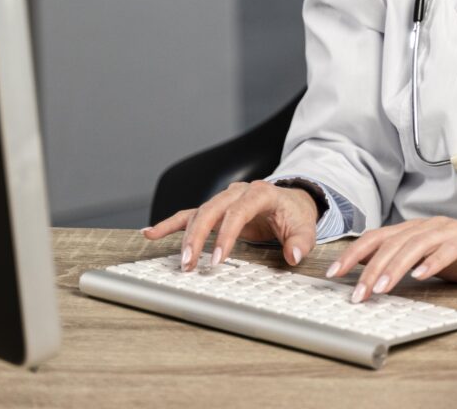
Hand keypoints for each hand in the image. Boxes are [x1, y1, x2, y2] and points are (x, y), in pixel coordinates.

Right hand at [141, 180, 319, 270]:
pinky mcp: (215, 210)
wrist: (292, 201)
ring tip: (180, 261)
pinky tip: (150, 233)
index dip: (226, 234)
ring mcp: (224, 199)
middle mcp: (238, 192)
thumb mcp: (306, 228)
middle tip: (189, 263)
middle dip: (198, 236)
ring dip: (186, 236)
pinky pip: (189, 215)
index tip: (218, 259)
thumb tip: (293, 255)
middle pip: (211, 209)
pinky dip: (170, 224)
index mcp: (260, 193)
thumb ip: (301, 242)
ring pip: (199, 213)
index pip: (239, 211)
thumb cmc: (295, 215)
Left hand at [326, 217, 456, 302]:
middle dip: (369, 268)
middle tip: (356, 293)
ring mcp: (448, 231)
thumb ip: (401, 261)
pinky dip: (432, 261)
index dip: (353, 254)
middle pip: (391, 243)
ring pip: (414, 246)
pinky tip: (421, 275)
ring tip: (380, 288)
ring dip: (394, 267)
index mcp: (413, 230)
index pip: (376, 238)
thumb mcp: (427, 259)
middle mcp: (427, 226)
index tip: (333, 274)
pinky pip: (447, 250)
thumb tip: (367, 272)